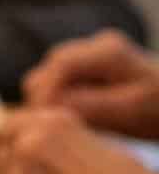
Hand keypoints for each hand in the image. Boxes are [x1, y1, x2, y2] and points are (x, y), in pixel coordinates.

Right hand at [21, 30, 158, 136]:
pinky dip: (61, 99)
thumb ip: (91, 105)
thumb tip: (49, 105)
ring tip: (61, 127)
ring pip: (52, 74)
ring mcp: (94, 52)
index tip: (42, 122)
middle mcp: (99, 44)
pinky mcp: (92, 65)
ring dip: (52, 100)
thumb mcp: (131, 111)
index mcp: (111, 51)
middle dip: (45, 98)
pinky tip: (72, 120)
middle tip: (49, 130)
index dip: (46, 93)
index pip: (61, 65)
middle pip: (51, 68)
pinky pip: (62, 81)